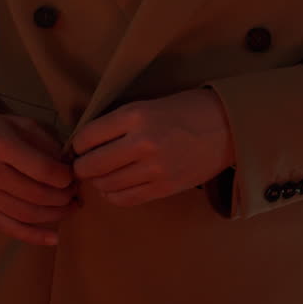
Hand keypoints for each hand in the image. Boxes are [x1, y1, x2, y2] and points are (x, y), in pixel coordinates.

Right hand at [0, 110, 79, 246]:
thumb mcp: (20, 124)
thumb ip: (47, 144)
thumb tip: (70, 168)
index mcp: (0, 145)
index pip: (44, 170)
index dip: (66, 177)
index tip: (73, 175)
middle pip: (38, 195)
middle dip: (64, 197)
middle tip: (74, 192)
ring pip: (28, 215)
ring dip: (56, 215)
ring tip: (70, 207)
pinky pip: (10, 229)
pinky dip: (35, 237)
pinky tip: (54, 238)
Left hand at [70, 88, 234, 207]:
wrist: (226, 127)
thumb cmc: (185, 110)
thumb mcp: (146, 105)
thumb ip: (117, 123)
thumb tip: (84, 143)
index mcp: (135, 116)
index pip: (86, 137)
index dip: (76, 145)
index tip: (77, 148)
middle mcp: (142, 143)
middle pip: (91, 165)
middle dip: (81, 167)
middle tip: (82, 165)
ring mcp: (154, 169)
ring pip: (105, 185)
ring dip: (97, 182)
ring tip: (100, 175)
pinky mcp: (164, 188)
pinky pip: (125, 199)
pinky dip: (112, 195)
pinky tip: (114, 187)